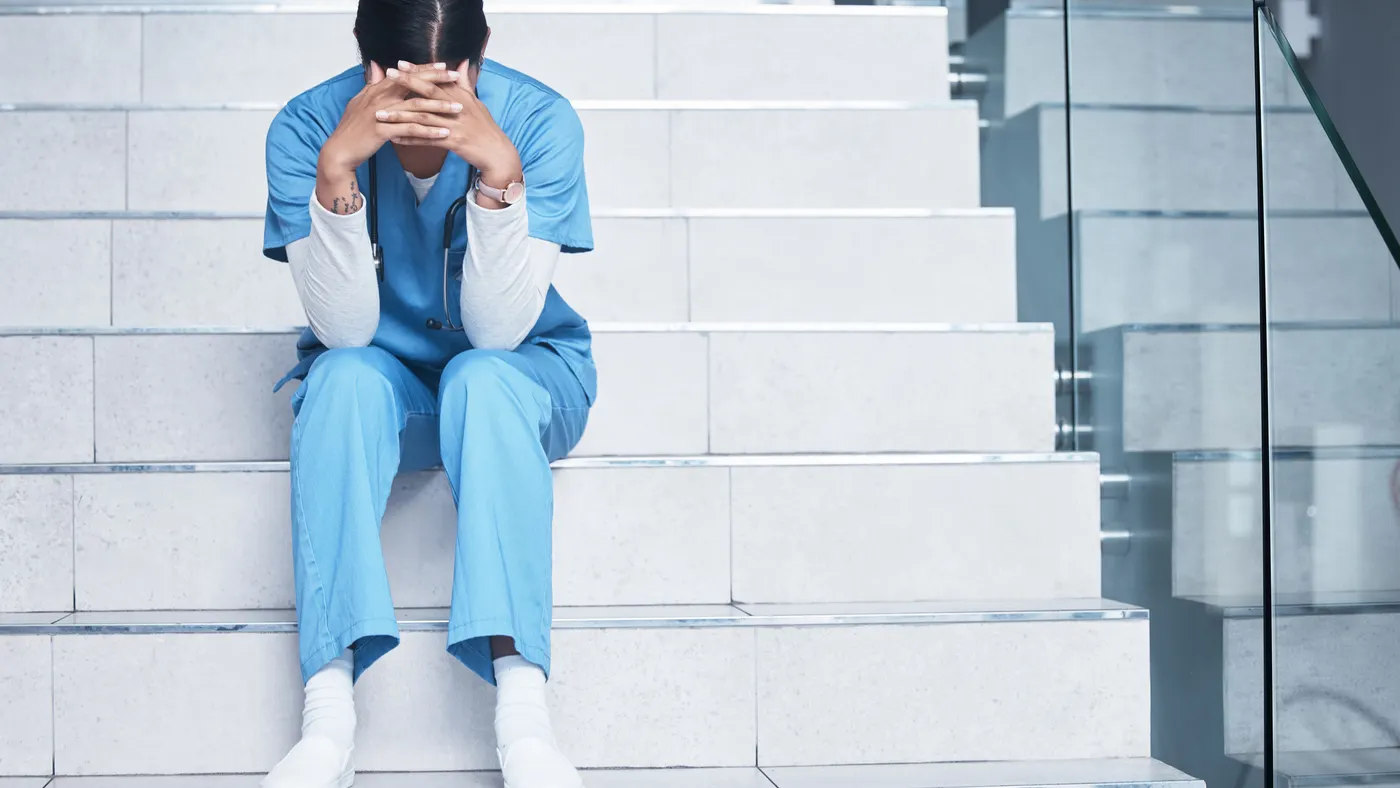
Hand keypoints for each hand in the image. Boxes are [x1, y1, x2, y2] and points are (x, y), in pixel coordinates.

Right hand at [319, 61, 462, 173]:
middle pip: (413, 84)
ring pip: (416, 106)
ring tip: (458, 108)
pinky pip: (411, 129)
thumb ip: (373, 86)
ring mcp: (381, 113)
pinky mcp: (383, 131)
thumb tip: (379, 69)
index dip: (424, 69)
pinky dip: (429, 131)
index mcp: (376, 89)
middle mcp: (379, 97)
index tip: (443, 66)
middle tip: (456, 78)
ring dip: (439, 107)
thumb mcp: (361, 103)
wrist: (339, 150)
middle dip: (437, 81)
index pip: (405, 75)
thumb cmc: (353, 129)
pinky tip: (445, 133)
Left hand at [379, 61, 523, 187]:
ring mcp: (456, 125)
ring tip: (381, 113)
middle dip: (407, 82)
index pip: (437, 80)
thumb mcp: (476, 103)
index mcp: (462, 96)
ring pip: (424, 117)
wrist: (497, 153)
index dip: (419, 71)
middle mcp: (458, 108)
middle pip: (430, 92)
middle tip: (388, 75)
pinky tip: (394, 137)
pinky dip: (410, 138)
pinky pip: (427, 140)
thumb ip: (465, 83)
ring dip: (401, 115)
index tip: (400, 63)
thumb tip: (461, 64)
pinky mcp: (454, 142)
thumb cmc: (485, 127)